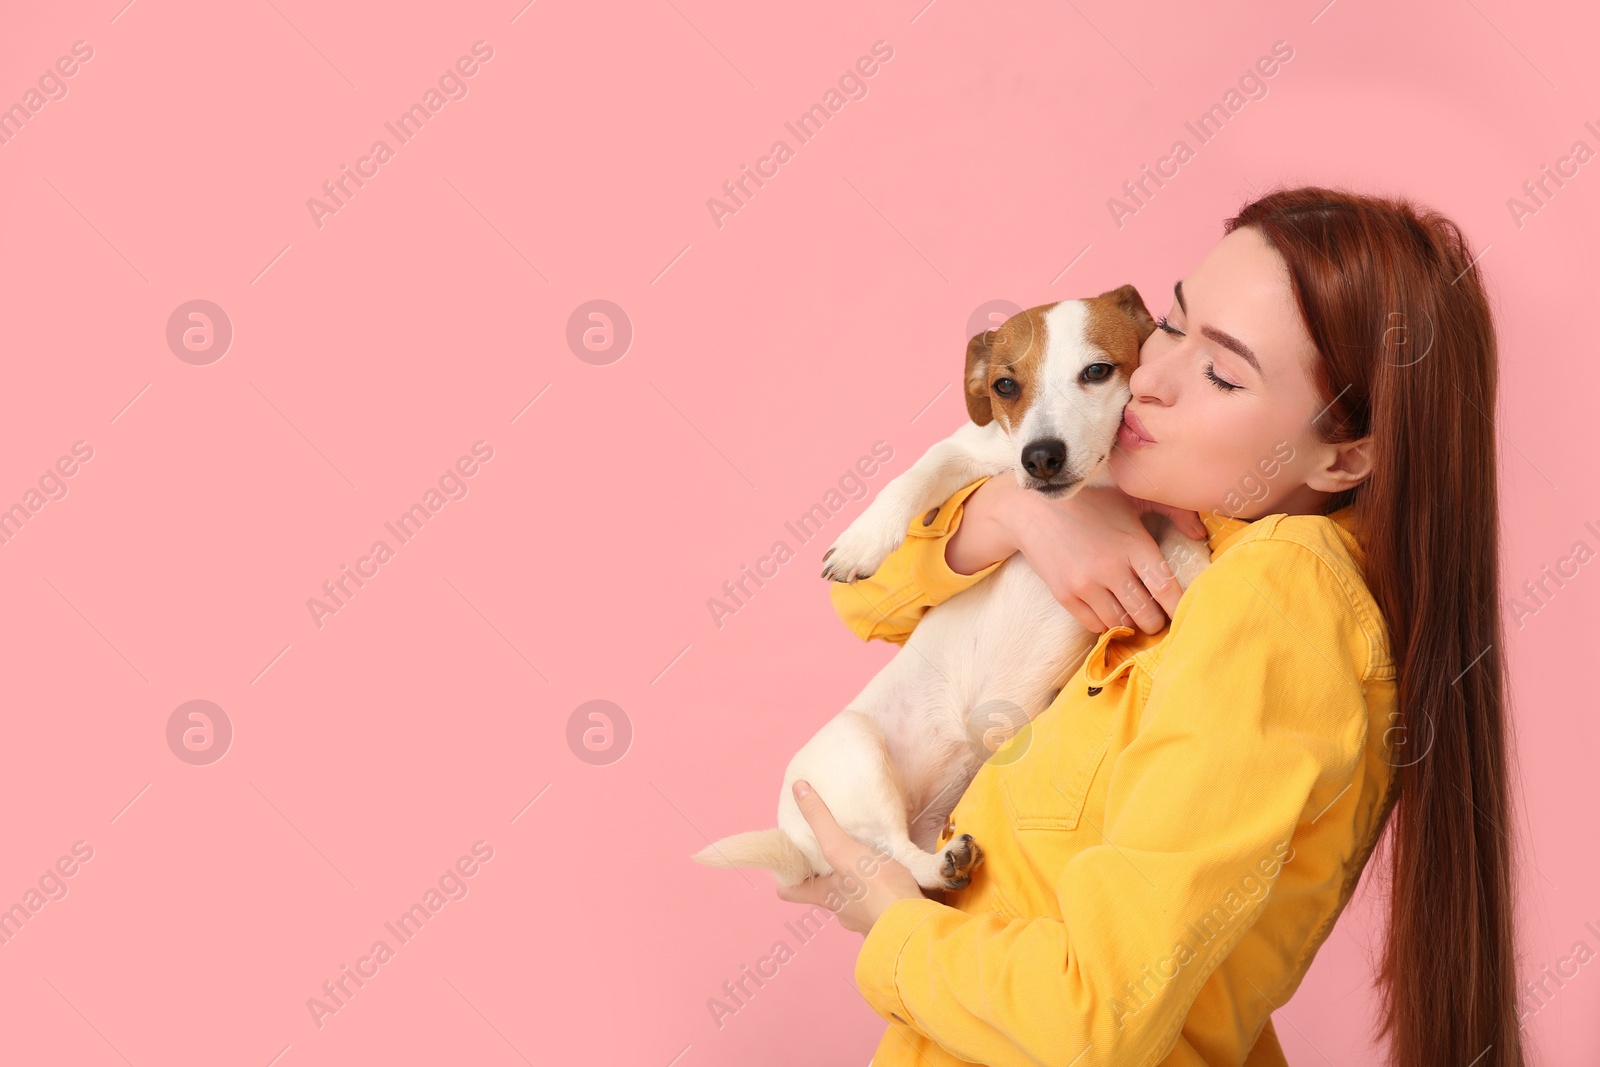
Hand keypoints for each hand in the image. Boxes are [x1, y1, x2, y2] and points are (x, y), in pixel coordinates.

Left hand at [774, 781, 926, 935]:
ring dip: (860, 881)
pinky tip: (896, 874)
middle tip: (834, 848)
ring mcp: (868, 919)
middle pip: (826, 892)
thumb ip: (821, 822)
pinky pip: (884, 902)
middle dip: (829, 873)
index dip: (786, 877)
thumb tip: (798, 789)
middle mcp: (842, 912)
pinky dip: (886, 890)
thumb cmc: (876, 890)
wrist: (917, 924)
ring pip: (857, 898)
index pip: (791, 891)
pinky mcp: (894, 918)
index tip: (789, 860)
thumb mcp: (842, 850)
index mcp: (824, 896)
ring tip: (869, 857)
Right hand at [1002, 483, 1207, 634]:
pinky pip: (1095, 626)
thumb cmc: (1089, 501)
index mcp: (1134, 544)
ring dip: (1131, 624)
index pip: (1168, 591)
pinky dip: (1106, 623)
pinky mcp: (1065, 595)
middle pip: (1147, 617)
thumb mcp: (1132, 497)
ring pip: (1121, 625)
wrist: (1031, 508)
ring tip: (1134, 614)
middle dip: (1157, 621)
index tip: (1182, 611)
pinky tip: (1109, 609)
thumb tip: (1202, 534)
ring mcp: (1086, 584)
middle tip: (1157, 615)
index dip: (1180, 608)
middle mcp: (1111, 568)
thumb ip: (1173, 511)